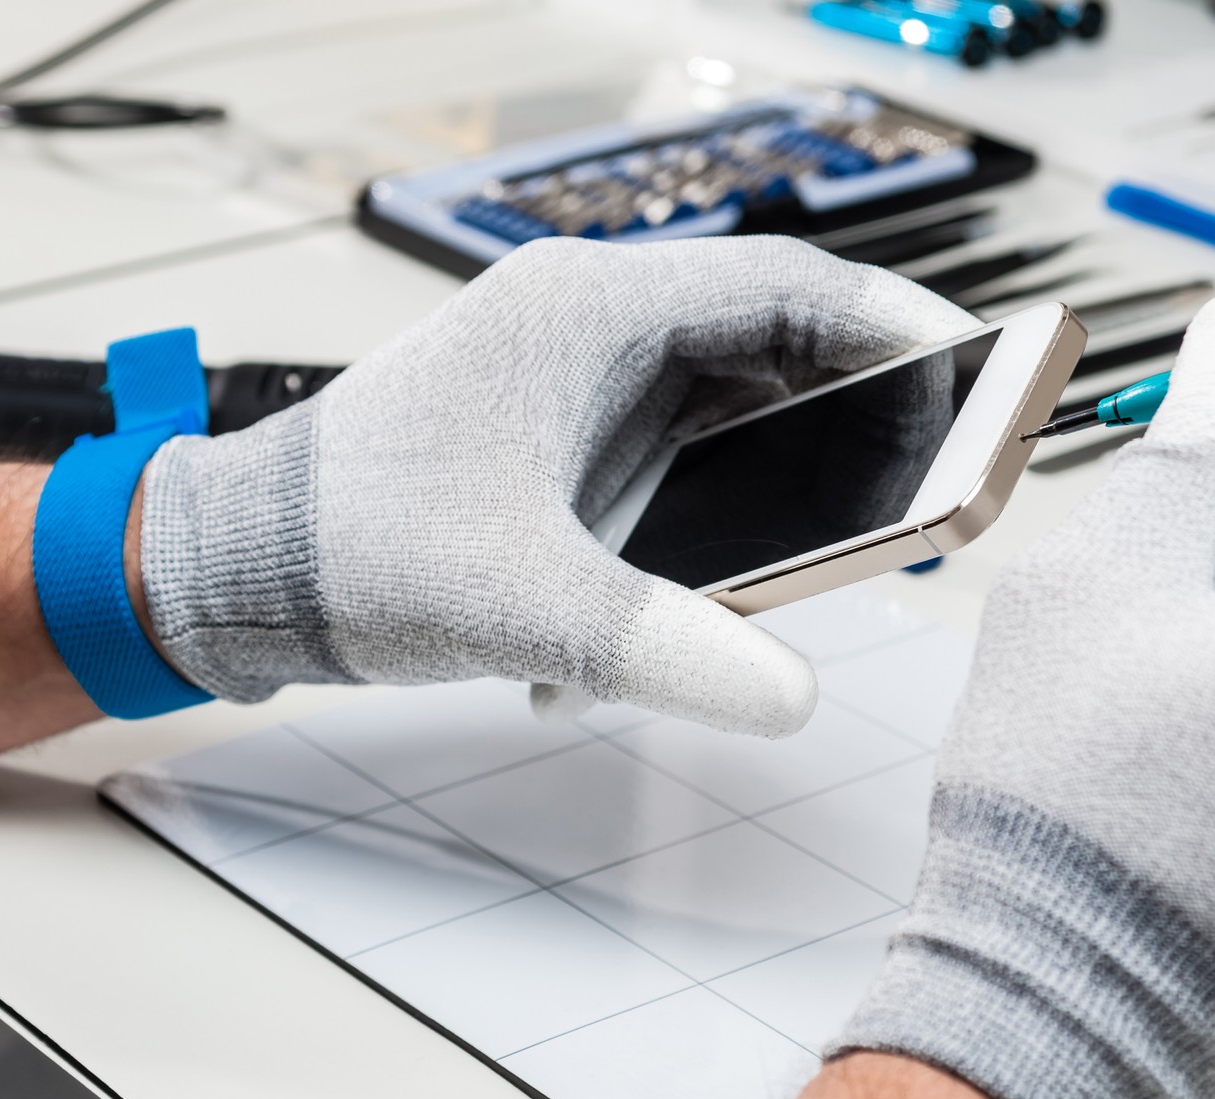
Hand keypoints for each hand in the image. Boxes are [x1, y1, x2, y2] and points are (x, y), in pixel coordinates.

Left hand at [136, 236, 973, 734]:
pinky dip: (712, 521)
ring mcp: (580, 386)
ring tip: (832, 549)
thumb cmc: (346, 542)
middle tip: (933, 482)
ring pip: (734, 410)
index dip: (898, 329)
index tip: (980, 374)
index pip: (788, 287)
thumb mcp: (519, 601)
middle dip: (859, 416)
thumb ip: (660, 645)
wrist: (234, 568)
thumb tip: (788, 695)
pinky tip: (697, 600)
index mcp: (592, 313)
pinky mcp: (565, 443)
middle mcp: (594, 331)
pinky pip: (680, 462)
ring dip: (785, 476)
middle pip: (777, 346)